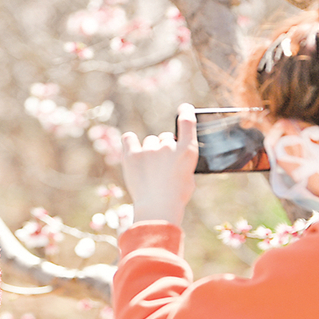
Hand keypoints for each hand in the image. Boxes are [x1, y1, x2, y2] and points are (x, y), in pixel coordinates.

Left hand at [120, 103, 198, 226]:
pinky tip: (132, 150)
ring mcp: (150, 149)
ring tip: (149, 169)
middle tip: (162, 166)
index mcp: (188, 151)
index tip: (184, 108)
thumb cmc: (176, 198)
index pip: (187, 123)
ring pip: (150, 141)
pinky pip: (129, 138)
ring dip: (150, 150)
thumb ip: (183, 164)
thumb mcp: (189, 179)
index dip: (185, 113)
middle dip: (164, 148)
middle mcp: (169, 146)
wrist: (157, 209)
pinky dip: (130, 143)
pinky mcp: (132, 155)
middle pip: (165, 138)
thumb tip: (175, 158)